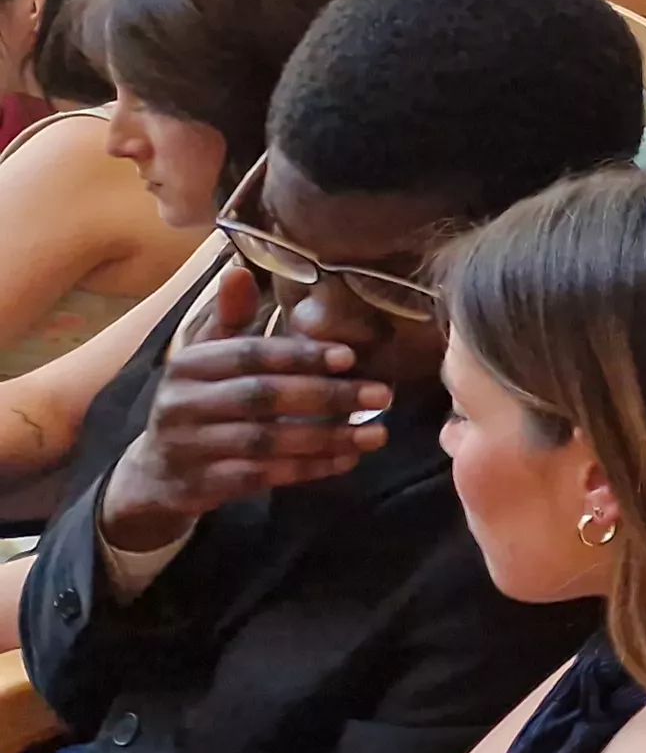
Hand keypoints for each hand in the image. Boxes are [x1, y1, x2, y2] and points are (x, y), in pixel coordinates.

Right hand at [96, 267, 393, 555]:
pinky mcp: (202, 485)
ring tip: (377, 434)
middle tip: (381, 395)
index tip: (350, 356)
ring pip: (266, 441)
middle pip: (262, 397)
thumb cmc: (197, 402)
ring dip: (327, 438)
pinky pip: (262, 476)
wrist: (156, 472)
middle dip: (327, 396)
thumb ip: (229, 318)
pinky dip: (307, 469)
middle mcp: (182, 403)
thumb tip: (239, 268)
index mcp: (189, 364)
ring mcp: (189, 447)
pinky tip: (346, 460)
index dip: (300, 355)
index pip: (250, 354)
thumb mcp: (206, 357)